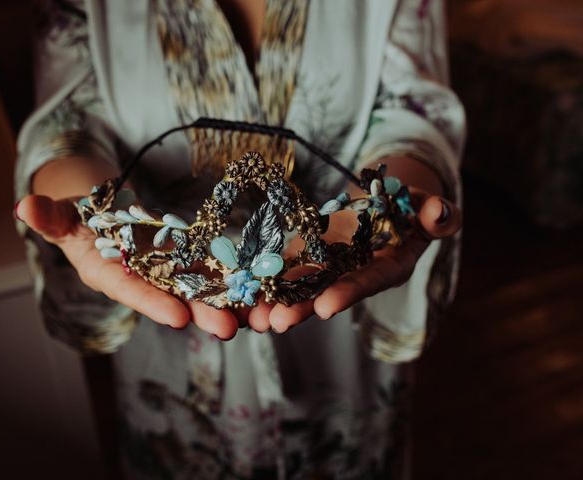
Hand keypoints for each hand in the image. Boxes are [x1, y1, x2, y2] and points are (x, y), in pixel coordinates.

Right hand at [16, 195, 240, 338]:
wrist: (104, 212)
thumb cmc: (80, 217)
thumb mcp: (64, 215)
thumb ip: (49, 216)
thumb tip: (23, 206)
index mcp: (110, 274)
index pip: (130, 290)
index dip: (152, 303)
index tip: (177, 316)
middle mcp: (144, 278)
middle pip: (174, 297)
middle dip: (202, 312)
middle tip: (229, 328)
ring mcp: (171, 270)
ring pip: (203, 288)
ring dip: (231, 302)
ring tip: (260, 316)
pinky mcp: (191, 257)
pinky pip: (218, 269)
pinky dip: (241, 278)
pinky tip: (266, 288)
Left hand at [247, 187, 461, 333]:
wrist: (391, 205)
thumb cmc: (415, 206)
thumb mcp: (430, 207)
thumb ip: (438, 214)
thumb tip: (443, 213)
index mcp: (390, 267)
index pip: (369, 281)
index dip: (349, 293)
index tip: (325, 307)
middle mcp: (357, 274)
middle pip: (329, 293)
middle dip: (302, 309)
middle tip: (275, 323)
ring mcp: (333, 267)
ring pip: (303, 287)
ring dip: (277, 302)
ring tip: (251, 317)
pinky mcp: (313, 255)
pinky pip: (288, 268)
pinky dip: (266, 278)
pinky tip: (242, 288)